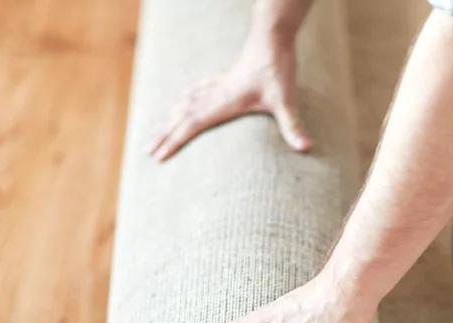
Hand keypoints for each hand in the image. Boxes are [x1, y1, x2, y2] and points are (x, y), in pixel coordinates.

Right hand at [147, 27, 312, 160]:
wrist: (273, 37)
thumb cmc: (277, 68)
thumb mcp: (286, 99)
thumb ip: (292, 124)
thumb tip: (306, 148)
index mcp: (223, 102)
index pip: (192, 125)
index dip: (174, 141)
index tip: (158, 156)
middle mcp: (216, 95)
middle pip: (181, 116)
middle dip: (163, 134)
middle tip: (146, 150)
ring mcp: (218, 87)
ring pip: (185, 103)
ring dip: (169, 118)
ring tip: (155, 131)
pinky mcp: (225, 80)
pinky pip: (197, 92)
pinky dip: (184, 100)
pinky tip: (181, 101)